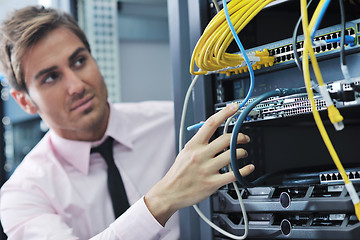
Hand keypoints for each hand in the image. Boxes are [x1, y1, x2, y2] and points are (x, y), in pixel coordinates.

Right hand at [144, 102, 254, 225]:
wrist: (169, 192)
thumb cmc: (178, 173)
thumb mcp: (185, 152)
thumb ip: (199, 143)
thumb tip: (212, 133)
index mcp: (194, 145)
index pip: (210, 124)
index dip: (224, 113)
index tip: (234, 107)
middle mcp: (201, 155)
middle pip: (227, 139)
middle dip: (240, 137)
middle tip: (245, 138)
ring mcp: (207, 169)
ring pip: (232, 156)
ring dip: (243, 153)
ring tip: (243, 154)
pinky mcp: (212, 183)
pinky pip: (234, 174)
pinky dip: (244, 170)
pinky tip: (248, 168)